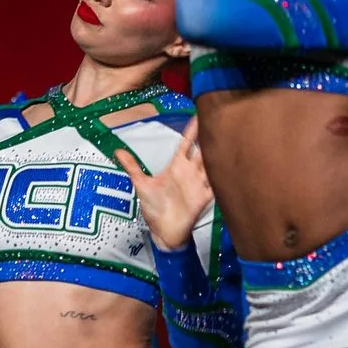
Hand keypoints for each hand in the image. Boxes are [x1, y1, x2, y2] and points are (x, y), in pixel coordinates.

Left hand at [119, 117, 214, 250]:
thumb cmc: (154, 209)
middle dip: (211, 135)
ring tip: (227, 136)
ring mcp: (199, 184)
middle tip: (219, 117)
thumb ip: (132, 167)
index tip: (198, 114)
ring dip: (219, 152)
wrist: (164, 233)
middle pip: (203, 149)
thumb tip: (118, 152)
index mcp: (177, 167)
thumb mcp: (141, 185)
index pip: (187, 143)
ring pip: (212, 163)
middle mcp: (190, 173)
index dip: (192, 130)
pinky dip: (222, 176)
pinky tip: (229, 166)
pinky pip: (216, 184)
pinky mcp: (205, 198)